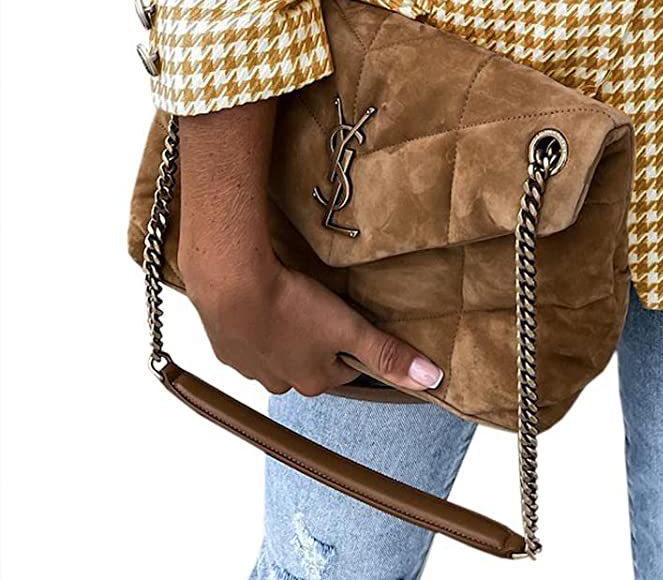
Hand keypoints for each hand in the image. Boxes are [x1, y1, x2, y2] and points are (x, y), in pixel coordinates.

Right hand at [181, 250, 443, 397]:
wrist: (232, 286)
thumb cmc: (293, 307)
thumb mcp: (350, 328)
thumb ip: (388, 354)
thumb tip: (432, 380)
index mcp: (313, 381)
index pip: (345, 368)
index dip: (353, 343)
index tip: (352, 321)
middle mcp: (280, 382)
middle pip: (311, 361)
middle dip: (318, 339)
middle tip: (319, 306)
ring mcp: (250, 366)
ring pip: (278, 351)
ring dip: (286, 332)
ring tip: (290, 301)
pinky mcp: (225, 347)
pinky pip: (247, 338)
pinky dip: (255, 323)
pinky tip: (261, 300)